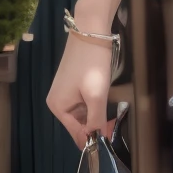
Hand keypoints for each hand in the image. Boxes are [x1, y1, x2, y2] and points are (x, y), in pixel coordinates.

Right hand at [46, 27, 113, 149]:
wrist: (90, 32)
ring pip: (83, 116)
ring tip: (113, 116)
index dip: (94, 139)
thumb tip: (98, 140)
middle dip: (96, 128)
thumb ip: (96, 120)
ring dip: (97, 118)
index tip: (113, 138)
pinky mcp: (72, 86)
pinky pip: (84, 105)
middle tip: (116, 125)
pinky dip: (95, 108)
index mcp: (58, 108)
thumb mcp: (96, 95)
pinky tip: (105, 104)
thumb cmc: (92, 64)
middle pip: (79, 125)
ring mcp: (64, 94)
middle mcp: (57, 103)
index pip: (77, 134)